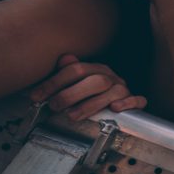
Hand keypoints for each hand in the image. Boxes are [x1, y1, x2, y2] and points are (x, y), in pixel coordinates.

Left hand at [29, 54, 145, 120]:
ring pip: (114, 92)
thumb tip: (62, 58)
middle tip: (54, 106)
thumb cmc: (89, 95)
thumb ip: (65, 73)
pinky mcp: (134, 102)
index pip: (75, 70)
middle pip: (95, 81)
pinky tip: (115, 109)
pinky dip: (128, 103)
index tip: (37, 96)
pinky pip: (137, 100)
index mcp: (95, 69)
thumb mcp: (74, 84)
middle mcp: (110, 77)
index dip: (54, 83)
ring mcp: (123, 89)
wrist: (116, 104)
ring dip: (91, 104)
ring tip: (72, 115)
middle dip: (71, 94)